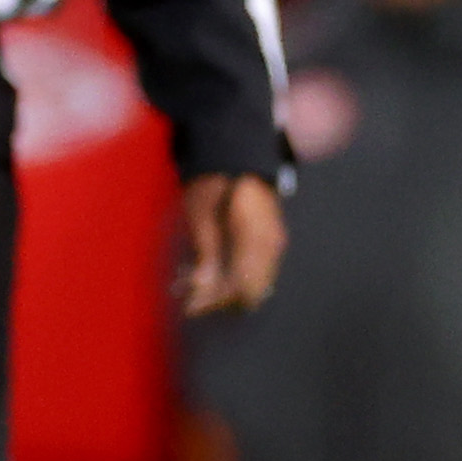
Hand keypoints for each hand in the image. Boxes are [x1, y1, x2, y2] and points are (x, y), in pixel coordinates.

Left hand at [175, 174, 285, 315]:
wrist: (236, 154)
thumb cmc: (214, 182)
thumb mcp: (201, 217)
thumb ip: (205, 255)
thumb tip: (200, 290)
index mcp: (257, 241)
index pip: (243, 287)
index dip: (217, 302)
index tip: (190, 306)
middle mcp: (272, 247)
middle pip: (253, 291)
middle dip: (221, 299)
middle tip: (188, 298)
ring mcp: (273, 244)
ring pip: (255, 283)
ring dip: (224, 288)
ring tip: (190, 283)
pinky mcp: (267, 241)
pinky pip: (255, 269)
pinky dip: (231, 275)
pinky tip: (204, 270)